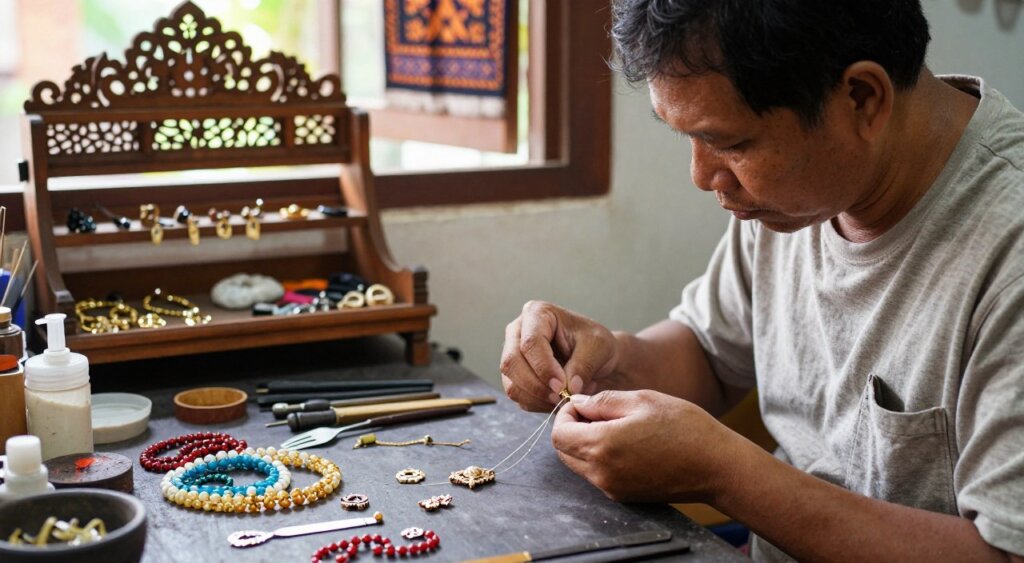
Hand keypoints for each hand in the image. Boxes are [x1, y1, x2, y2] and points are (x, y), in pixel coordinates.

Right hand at [500, 301, 617, 411]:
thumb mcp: (598, 348)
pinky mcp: (515, 377)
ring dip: (537, 398)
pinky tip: (557, 400)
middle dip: (536, 386)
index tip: (562, 386)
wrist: (599, 360)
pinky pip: (518, 397)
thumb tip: (568, 387)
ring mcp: (513, 355)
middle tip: (560, 397)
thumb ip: (583, 365)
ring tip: (563, 399)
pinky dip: (538, 404)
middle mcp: (518, 332)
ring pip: (512, 384)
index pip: (530, 342)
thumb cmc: (597, 345)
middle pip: (511, 363)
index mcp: (537, 313)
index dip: (543, 367)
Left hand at [551, 390, 739, 502]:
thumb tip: (579, 403)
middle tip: (598, 413)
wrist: (716, 466)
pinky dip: (601, 457)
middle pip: (564, 452)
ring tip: (616, 426)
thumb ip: (602, 401)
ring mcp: (612, 488)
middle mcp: (602, 473)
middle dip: (573, 429)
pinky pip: (598, 475)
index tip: (583, 404)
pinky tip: (628, 443)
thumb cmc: (684, 427)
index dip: (565, 414)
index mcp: (602, 446)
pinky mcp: (624, 496)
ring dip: (586, 444)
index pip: (558, 434)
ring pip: (579, 464)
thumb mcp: (642, 400)